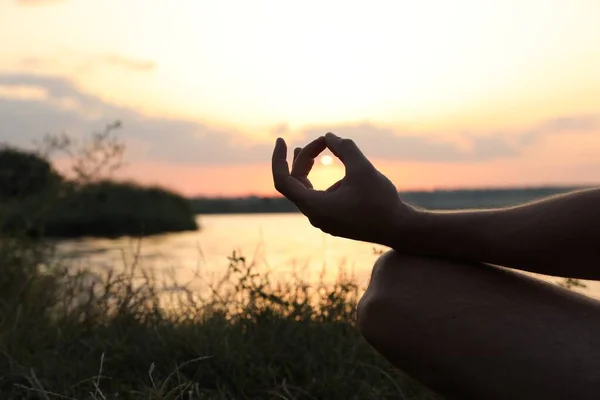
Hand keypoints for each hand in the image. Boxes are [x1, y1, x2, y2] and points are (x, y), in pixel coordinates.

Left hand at [272, 132, 413, 245]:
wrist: (400, 229)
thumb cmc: (381, 202)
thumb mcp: (362, 168)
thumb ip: (344, 148)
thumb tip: (329, 136)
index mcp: (315, 206)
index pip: (283, 181)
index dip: (278, 159)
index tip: (281, 140)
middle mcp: (315, 216)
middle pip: (296, 183)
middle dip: (304, 159)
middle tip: (321, 141)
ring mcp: (324, 220)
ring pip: (306, 191)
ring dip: (308, 169)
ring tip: (312, 148)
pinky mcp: (334, 221)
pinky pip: (318, 199)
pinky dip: (319, 181)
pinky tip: (329, 170)